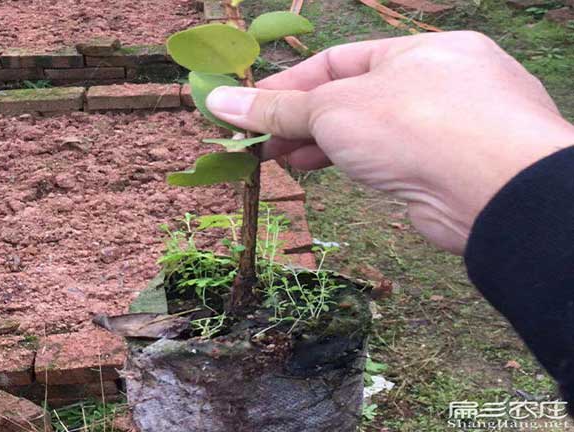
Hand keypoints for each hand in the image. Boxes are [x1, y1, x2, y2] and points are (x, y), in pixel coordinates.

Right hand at [206, 31, 573, 253]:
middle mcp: (438, 83)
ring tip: (282, 159)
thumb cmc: (413, 125)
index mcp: (419, 51)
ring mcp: (448, 128)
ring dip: (321, 143)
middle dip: (301, 120)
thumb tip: (218, 102)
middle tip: (260, 143)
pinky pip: (389, 157)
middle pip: (353, 97)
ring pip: (370, 130)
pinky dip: (351, 162)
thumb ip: (278, 109)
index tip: (248, 109)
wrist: (493, 192)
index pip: (338, 60)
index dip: (288, 86)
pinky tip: (320, 171)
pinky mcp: (448, 169)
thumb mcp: (333, 109)